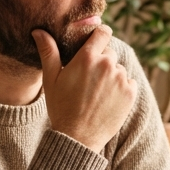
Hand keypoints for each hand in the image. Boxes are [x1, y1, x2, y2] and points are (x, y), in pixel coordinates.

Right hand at [32, 25, 136, 152]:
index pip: (103, 32)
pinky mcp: (130, 93)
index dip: (100, 36)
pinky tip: (106, 101)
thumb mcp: (51, 80)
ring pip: (119, 69)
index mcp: (88, 57)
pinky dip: (121, 89)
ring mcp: (121, 79)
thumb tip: (38, 31)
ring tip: (96, 95)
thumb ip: (49, 52)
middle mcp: (107, 64)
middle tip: (88, 81)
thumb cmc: (61, 108)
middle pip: (109, 53)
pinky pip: (128, 83)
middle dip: (101, 62)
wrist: (77, 138)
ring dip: (111, 77)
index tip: (95, 43)